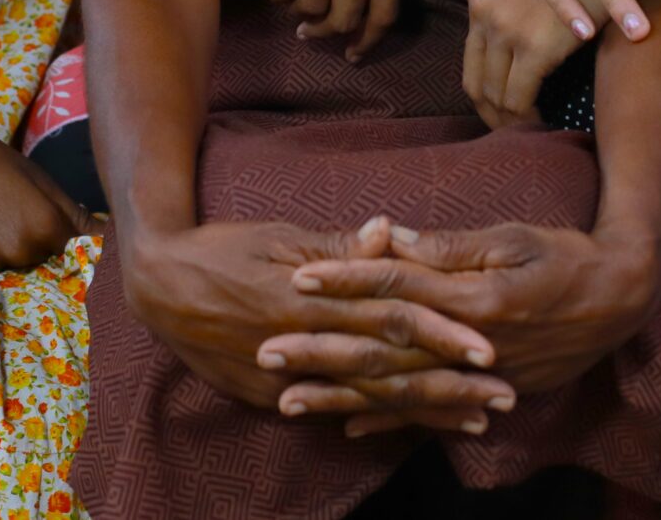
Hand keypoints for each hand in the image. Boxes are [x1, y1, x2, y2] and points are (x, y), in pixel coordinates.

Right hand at [0, 99, 91, 270]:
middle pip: (56, 256)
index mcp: (47, 227)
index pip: (85, 246)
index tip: (83, 224)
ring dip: (29, 245)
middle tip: (32, 209)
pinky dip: (5, 248)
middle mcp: (25, 254)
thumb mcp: (36, 177)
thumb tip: (102, 236)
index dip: (86, 235)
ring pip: (30, 260)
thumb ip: (72, 211)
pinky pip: (5, 263)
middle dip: (56, 239)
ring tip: (7, 211)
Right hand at [119, 216, 508, 426]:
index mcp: (313, 298)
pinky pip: (328, 412)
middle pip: (389, 369)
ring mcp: (286, 378)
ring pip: (366, 398)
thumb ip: (338, 247)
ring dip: (421, 411)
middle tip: (502, 397)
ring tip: (471, 422)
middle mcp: (305, 343)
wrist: (158, 285)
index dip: (442, 334)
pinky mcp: (268, 395)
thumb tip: (390, 232)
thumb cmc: (225, 247)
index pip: (392, 318)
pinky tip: (403, 429)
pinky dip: (368, 419)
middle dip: (449, 386)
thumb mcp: (282, 236)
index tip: (488, 348)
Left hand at [274, 222, 660, 413]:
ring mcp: (475, 375)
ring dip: (340, 394)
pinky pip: (427, 411)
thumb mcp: (510, 238)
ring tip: (287, 398)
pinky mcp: (485, 389)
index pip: (395, 287)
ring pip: (396, 389)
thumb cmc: (564, 256)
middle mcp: (469, 345)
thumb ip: (449, 247)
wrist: (619, 301)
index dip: (345, 280)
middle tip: (266, 352)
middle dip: (322, 352)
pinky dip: (387, 418)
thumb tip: (390, 237)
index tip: (296, 276)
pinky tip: (347, 424)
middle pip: (383, 350)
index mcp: (473, 299)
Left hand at [461, 0, 586, 128]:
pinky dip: (526, 118)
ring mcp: (504, 27)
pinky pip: (518, 98)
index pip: (472, 53)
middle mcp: (482, 8)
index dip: (485, 87)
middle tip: (510, 130)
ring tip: (527, 131)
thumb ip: (515, 4)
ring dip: (507, 119)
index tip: (502, 106)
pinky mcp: (533, 47)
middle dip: (489, 111)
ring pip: (493, 93)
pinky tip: (541, 123)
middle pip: (474, 78)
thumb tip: (521, 45)